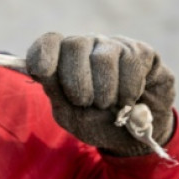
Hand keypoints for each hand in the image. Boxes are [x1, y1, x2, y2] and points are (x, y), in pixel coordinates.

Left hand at [26, 33, 175, 155]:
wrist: (136, 137)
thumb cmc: (97, 123)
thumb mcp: (70, 115)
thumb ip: (54, 91)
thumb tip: (36, 69)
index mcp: (63, 58)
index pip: (49, 41)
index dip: (43, 53)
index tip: (42, 71)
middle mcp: (87, 45)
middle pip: (74, 45)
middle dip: (77, 82)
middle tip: (84, 102)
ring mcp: (114, 46)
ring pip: (103, 57)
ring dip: (105, 91)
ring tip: (108, 105)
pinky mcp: (141, 51)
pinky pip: (131, 64)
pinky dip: (128, 90)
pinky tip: (129, 99)